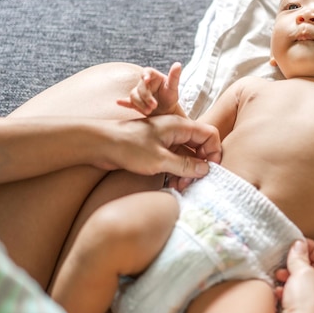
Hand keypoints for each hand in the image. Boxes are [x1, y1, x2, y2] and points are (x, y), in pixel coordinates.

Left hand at [97, 114, 220, 178]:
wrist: (100, 144)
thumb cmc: (128, 147)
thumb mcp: (159, 159)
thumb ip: (185, 165)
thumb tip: (205, 169)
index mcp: (179, 126)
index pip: (209, 135)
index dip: (213, 152)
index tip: (209, 170)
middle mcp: (175, 131)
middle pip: (200, 147)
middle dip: (199, 166)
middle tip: (190, 183)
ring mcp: (166, 140)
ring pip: (187, 156)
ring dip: (187, 172)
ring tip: (178, 186)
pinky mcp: (156, 150)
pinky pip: (174, 161)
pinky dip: (176, 172)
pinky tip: (170, 184)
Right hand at [116, 62, 181, 115]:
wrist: (167, 112)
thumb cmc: (170, 97)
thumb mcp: (174, 87)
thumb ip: (175, 76)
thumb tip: (178, 64)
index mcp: (153, 76)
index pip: (147, 72)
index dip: (145, 75)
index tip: (146, 80)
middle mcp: (144, 83)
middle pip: (140, 87)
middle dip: (146, 97)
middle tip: (154, 106)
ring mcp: (139, 93)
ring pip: (134, 95)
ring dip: (140, 104)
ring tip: (149, 111)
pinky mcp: (135, 102)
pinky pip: (128, 102)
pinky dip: (124, 102)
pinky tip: (119, 102)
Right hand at [273, 240, 313, 312]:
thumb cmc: (307, 308)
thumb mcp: (304, 274)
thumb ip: (300, 257)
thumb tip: (298, 245)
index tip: (299, 244)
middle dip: (299, 263)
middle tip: (288, 258)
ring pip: (302, 284)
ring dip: (290, 276)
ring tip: (280, 274)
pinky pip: (292, 296)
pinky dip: (284, 290)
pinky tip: (277, 289)